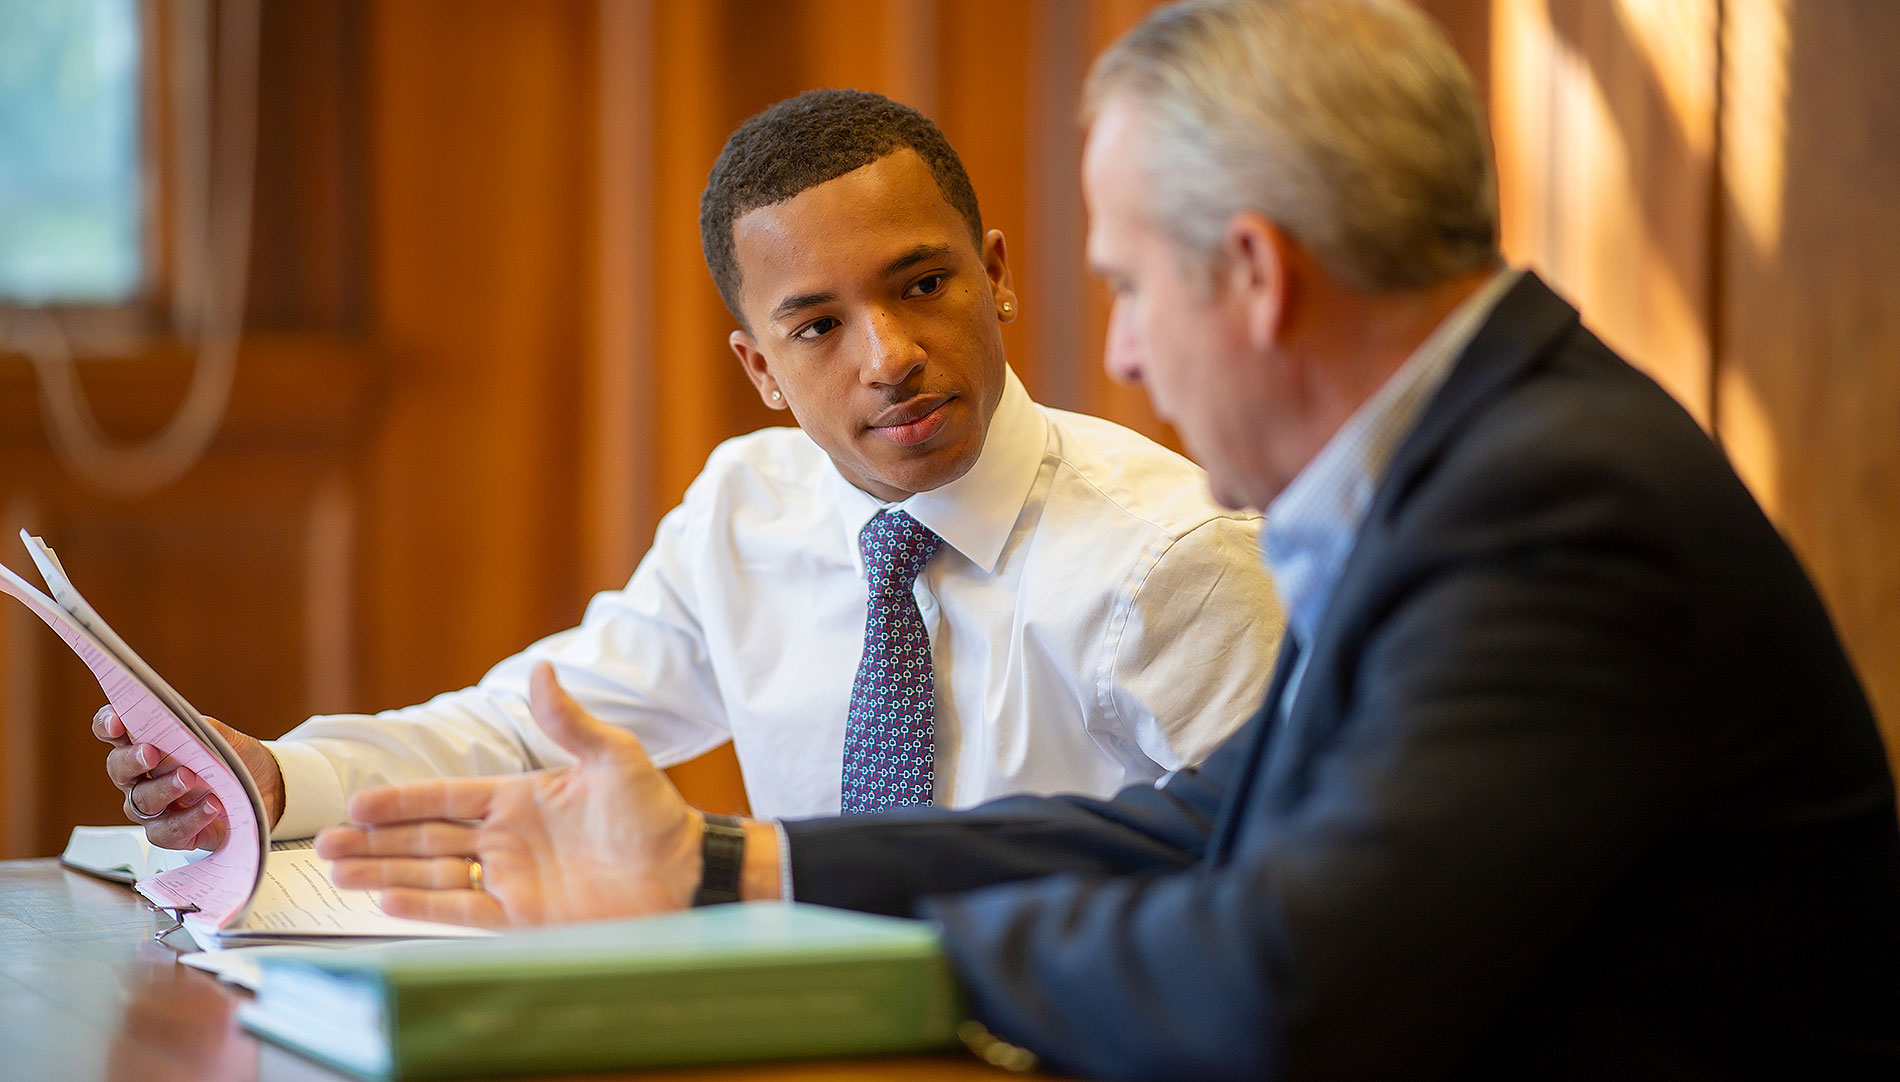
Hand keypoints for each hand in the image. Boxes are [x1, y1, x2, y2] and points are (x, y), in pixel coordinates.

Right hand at [93, 706, 284, 850]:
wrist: (268, 788)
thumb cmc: (236, 759)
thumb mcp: (223, 737)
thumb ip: (200, 728)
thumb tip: (178, 727)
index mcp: (148, 746)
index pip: (115, 733)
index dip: (108, 725)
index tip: (117, 722)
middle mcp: (142, 778)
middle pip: (119, 769)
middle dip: (132, 760)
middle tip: (151, 753)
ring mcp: (156, 808)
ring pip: (142, 802)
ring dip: (164, 789)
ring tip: (189, 779)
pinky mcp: (175, 833)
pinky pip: (169, 831)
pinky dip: (190, 818)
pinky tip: (211, 806)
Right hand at [318, 662, 706, 927]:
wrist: (687, 871)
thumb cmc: (654, 812)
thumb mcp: (613, 757)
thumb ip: (569, 721)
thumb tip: (540, 670)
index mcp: (519, 798)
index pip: (445, 798)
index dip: (401, 801)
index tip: (355, 804)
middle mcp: (506, 839)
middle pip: (426, 839)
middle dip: (375, 842)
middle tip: (323, 845)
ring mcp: (512, 879)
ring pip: (433, 875)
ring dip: (385, 872)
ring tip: (336, 873)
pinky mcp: (524, 916)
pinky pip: (462, 911)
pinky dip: (424, 907)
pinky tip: (386, 901)